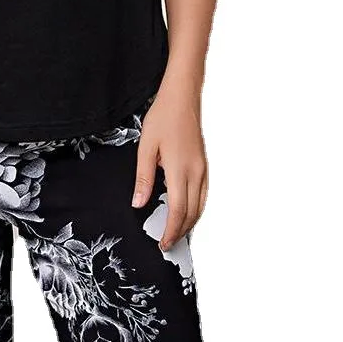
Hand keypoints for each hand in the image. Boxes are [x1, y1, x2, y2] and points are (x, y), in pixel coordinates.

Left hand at [131, 87, 207, 247]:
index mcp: (180, 169)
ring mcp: (202, 169)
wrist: (182, 97)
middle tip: (168, 244)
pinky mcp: (204, 164)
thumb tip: (138, 203)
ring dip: (190, 223)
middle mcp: (196, 172)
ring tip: (176, 233)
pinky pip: (203, 194)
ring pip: (201, 205)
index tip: (163, 243)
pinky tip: (187, 212)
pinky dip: (196, 209)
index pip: (178, 210)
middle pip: (192, 212)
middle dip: (181, 232)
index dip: (171, 230)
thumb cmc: (163, 118)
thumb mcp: (146, 147)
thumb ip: (144, 178)